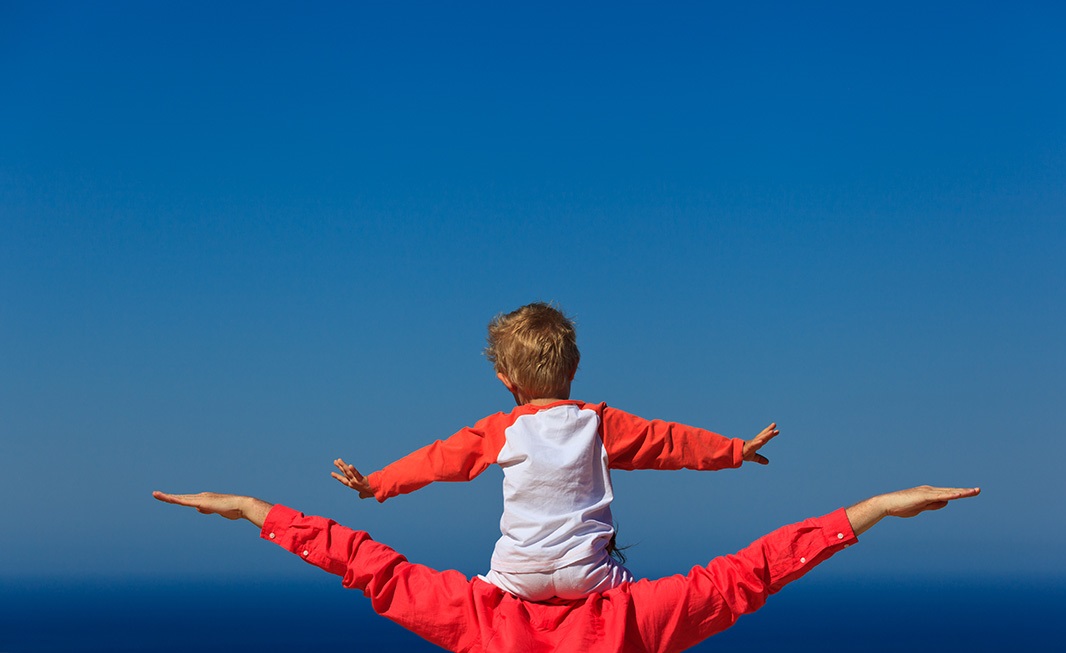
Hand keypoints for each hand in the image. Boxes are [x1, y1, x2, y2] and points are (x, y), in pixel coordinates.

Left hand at [152, 491, 271, 527]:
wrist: (240, 506)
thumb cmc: (232, 509)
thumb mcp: (217, 511)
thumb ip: (208, 509)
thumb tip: (198, 509)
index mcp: (204, 499)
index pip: (187, 499)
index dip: (176, 499)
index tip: (167, 498)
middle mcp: (200, 497)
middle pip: (180, 497)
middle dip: (167, 496)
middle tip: (155, 494)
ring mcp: (200, 499)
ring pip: (180, 498)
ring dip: (167, 497)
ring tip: (156, 495)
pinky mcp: (201, 503)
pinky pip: (185, 502)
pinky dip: (176, 500)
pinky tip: (168, 499)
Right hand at [332, 458, 374, 498]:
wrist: (376, 492)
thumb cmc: (370, 492)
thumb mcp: (364, 494)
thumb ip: (362, 494)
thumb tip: (360, 496)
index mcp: (352, 485)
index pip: (343, 479)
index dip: (337, 476)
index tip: (332, 473)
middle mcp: (352, 483)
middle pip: (345, 473)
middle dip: (339, 467)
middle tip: (335, 461)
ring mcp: (356, 481)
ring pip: (348, 472)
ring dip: (343, 466)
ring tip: (339, 460)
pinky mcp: (361, 480)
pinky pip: (356, 474)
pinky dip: (353, 470)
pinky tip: (350, 465)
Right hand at [742, 423, 778, 464]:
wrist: (734, 455)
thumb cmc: (743, 454)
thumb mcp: (753, 457)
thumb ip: (760, 458)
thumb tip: (768, 462)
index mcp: (756, 443)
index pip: (764, 437)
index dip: (770, 434)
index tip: (777, 431)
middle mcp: (754, 442)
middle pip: (763, 435)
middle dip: (768, 430)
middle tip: (774, 424)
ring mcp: (751, 444)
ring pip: (759, 439)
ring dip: (765, 435)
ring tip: (771, 432)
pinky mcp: (747, 448)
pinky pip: (753, 445)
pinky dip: (757, 443)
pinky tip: (761, 441)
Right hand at [876, 485, 981, 518]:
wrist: (887, 504)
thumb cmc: (901, 507)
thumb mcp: (921, 507)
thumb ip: (934, 505)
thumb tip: (947, 502)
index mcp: (929, 493)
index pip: (948, 493)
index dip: (960, 493)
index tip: (971, 492)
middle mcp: (929, 490)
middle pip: (951, 491)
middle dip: (965, 491)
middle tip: (978, 490)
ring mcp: (927, 492)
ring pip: (948, 492)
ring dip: (961, 492)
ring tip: (973, 492)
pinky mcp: (923, 496)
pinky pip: (939, 496)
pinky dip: (950, 495)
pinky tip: (958, 495)